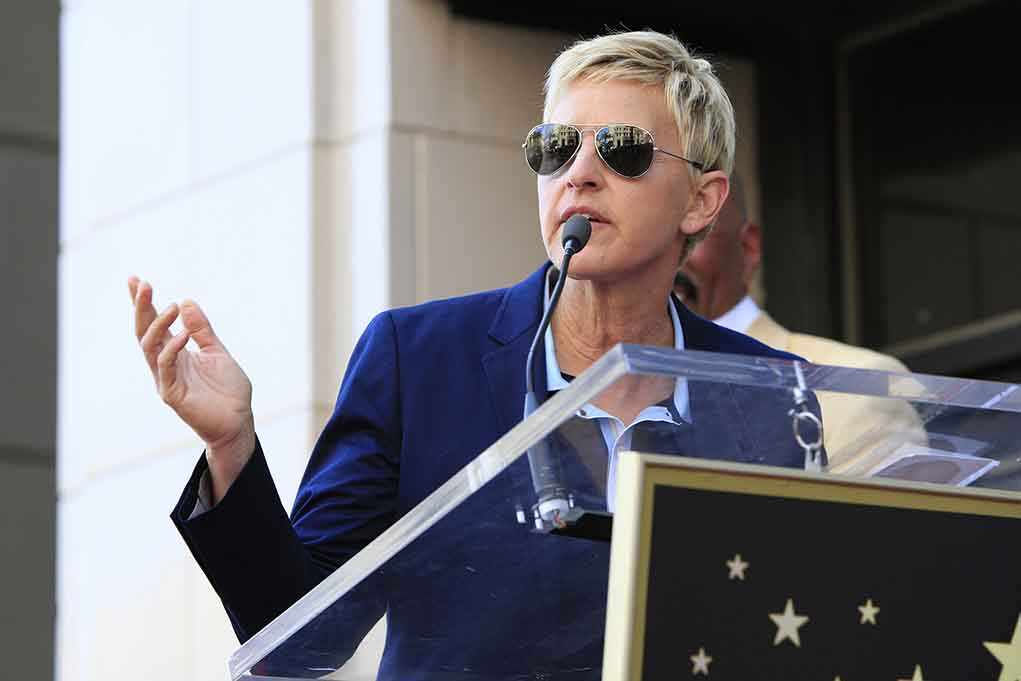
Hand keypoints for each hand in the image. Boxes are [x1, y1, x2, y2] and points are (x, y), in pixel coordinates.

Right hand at [128, 276, 254, 501]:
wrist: (238, 420)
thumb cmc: (228, 390)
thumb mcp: (217, 351)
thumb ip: (201, 330)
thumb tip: (187, 302)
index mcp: (175, 352)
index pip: (153, 324)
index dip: (143, 303)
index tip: (135, 280)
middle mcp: (165, 364)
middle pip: (144, 331)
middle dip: (141, 307)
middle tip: (141, 284)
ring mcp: (165, 378)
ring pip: (150, 346)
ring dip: (157, 324)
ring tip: (170, 306)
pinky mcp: (171, 393)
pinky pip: (165, 366)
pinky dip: (171, 348)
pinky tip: (182, 335)